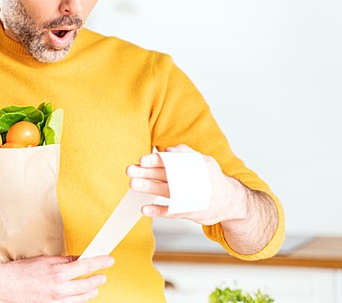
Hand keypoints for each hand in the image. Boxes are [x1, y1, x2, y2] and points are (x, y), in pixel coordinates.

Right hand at [0, 255, 113, 301]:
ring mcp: (56, 302)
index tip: (109, 260)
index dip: (100, 263)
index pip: (86, 266)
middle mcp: (59, 289)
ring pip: (81, 299)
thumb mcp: (44, 260)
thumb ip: (64, 261)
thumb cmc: (21, 272)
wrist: (4, 287)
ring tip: (95, 288)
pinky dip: (78, 301)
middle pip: (87, 285)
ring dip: (90, 292)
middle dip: (98, 279)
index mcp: (58, 273)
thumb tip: (78, 259)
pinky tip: (80, 298)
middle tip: (103, 276)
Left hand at [126, 144, 246, 225]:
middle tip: (130, 170)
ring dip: (148, 187)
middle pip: (164, 175)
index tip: (143, 160)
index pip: (172, 161)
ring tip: (133, 184)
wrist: (232, 202)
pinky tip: (144, 209)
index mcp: (193, 167)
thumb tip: (168, 150)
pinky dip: (158, 211)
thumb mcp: (205, 162)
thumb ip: (186, 154)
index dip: (157, 160)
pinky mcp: (189, 212)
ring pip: (165, 191)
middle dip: (146, 172)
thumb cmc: (212, 178)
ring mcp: (189, 198)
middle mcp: (190, 182)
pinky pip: (171, 212)